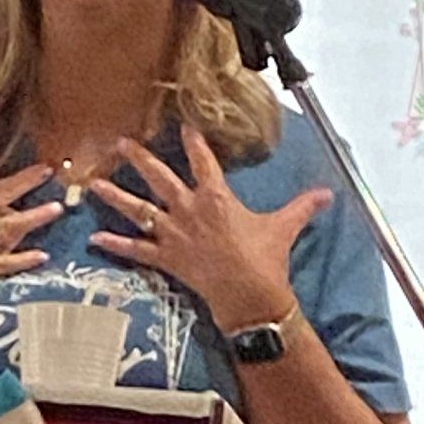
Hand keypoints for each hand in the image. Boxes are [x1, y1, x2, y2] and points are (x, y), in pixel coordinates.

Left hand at [86, 123, 329, 330]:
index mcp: (217, 197)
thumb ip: (303, 206)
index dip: (193, 141)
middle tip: (121, 143)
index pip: (203, 160)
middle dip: (140, 158)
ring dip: (115, 196)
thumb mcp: (284, 227)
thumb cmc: (265, 260)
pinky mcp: (165, 259)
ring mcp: (173, 235)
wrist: (249, 298)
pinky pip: (135, 250)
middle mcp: (189, 210)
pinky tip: (93, 238)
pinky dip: (114, 244)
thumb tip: (329, 194)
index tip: (182, 125)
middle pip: (159, 177)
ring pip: (138, 210)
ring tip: (93, 184)